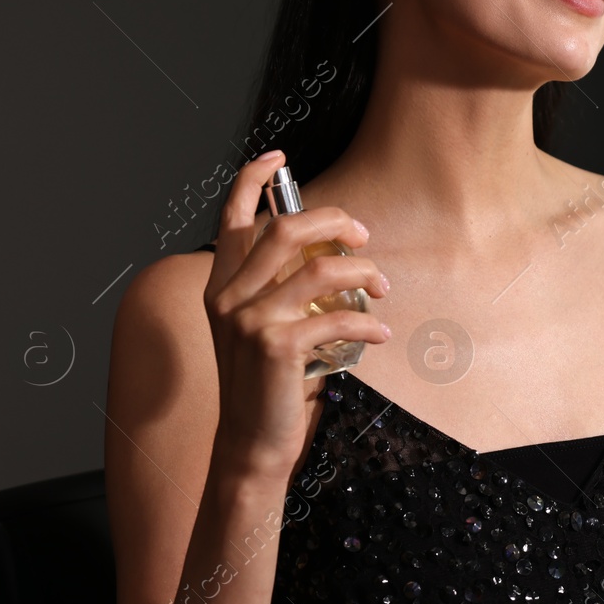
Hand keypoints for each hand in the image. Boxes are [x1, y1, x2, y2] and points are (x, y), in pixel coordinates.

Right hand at [203, 151, 393, 480]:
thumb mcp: (261, 327)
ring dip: (364, 272)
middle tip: (363, 236)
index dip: (251, 179)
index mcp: (222, 285)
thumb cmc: (267, 383)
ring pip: (322, 268)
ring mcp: (250, 320)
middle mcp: (229, 296)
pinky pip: (337, 315)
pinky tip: (380, 333)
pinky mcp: (276, 346)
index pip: (229, 217)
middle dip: (335, 221)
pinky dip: (368, 322)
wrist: (251, 444)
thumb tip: (333, 252)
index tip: (279, 159)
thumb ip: (280, 288)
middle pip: (287, 228)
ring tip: (381, 288)